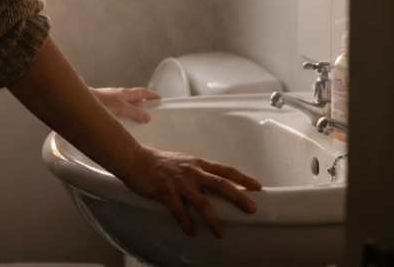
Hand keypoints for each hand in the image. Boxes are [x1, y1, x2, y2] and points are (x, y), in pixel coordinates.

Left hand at [90, 87, 160, 122]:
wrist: (79, 100)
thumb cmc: (99, 102)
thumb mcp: (119, 108)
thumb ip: (133, 112)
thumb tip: (148, 117)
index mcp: (124, 93)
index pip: (142, 92)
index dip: (152, 95)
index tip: (160, 99)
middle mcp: (118, 94)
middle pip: (134, 96)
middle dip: (143, 100)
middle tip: (151, 109)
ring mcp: (110, 98)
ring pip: (125, 101)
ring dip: (133, 106)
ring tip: (137, 117)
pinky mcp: (103, 104)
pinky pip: (118, 106)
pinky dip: (123, 111)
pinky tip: (120, 119)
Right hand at [123, 145, 261, 238]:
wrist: (135, 159)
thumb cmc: (159, 163)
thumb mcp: (183, 162)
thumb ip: (198, 172)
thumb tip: (215, 184)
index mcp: (197, 163)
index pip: (225, 169)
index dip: (242, 177)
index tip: (258, 186)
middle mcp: (192, 171)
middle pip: (220, 184)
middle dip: (238, 197)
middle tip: (252, 209)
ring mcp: (179, 182)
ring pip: (202, 202)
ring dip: (213, 220)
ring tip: (220, 234)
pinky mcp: (166, 192)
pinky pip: (180, 211)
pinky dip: (187, 223)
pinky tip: (191, 232)